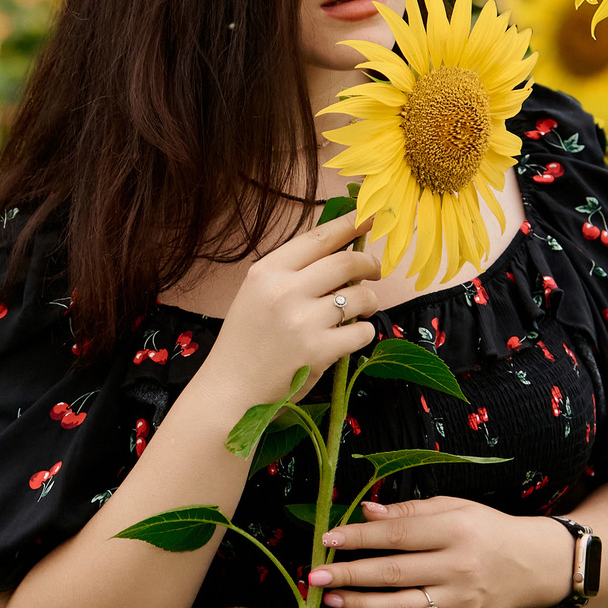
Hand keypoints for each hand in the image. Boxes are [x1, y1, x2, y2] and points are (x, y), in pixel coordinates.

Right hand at [198, 208, 381, 407]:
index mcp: (267, 271)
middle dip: (370, 263)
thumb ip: (292, 274)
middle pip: (346, 262)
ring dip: (370, 300)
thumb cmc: (246, 342)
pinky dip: (364, 332)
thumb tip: (342, 256)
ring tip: (364, 307)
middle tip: (376, 270)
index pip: (318, 238)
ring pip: (360, 296)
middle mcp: (285, 290)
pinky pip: (362, 331)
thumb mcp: (257, 295)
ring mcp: (303, 321)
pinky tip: (351, 337)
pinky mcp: (319, 351)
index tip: (373, 216)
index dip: (350, 224)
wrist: (231, 390)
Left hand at [307, 498, 572, 607]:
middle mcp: (458, 567)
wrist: (534, 564)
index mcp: (455, 531)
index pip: (398, 534)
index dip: (360, 537)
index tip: (328, 539)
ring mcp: (460, 601)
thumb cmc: (487, 530)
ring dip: (361, 606)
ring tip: (331, 600)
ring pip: (402, 607)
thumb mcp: (455, 507)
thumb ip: (411, 510)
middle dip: (350, 575)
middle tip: (315, 576)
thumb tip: (366, 511)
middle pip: (395, 572)